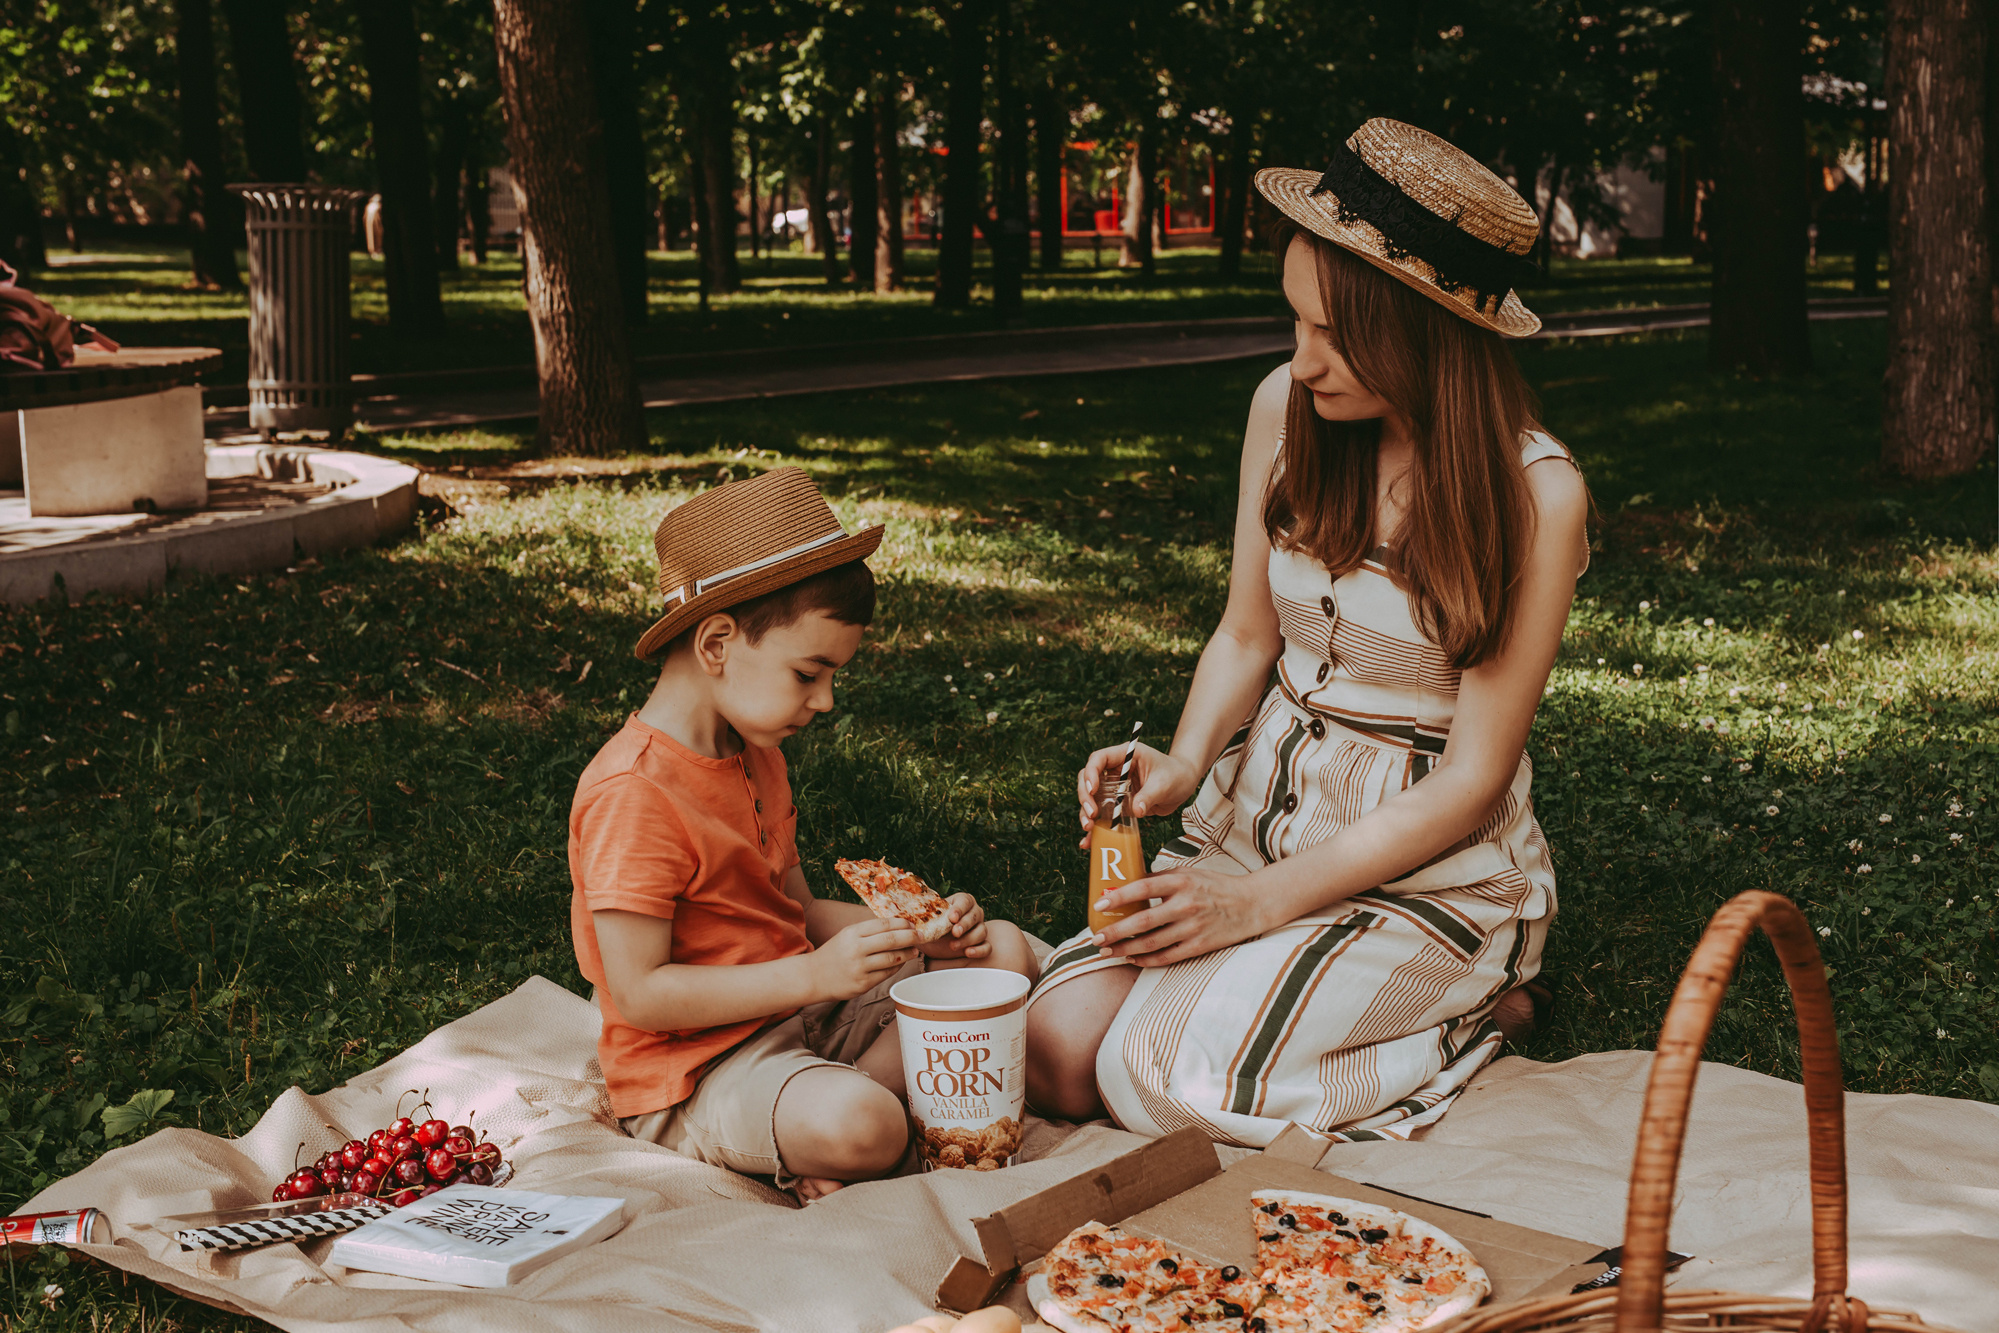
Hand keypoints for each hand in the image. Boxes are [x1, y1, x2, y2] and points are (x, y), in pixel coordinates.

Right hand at [812, 918, 917, 1000]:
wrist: (813, 977)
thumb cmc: (834, 953)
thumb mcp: (847, 935)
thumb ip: (869, 931)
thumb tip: (898, 926)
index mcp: (852, 933)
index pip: (884, 925)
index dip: (903, 924)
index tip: (913, 925)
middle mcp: (856, 949)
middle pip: (892, 940)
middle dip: (911, 937)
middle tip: (922, 936)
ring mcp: (860, 968)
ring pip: (893, 958)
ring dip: (908, 954)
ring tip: (915, 950)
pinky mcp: (863, 984)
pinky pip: (887, 973)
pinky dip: (897, 966)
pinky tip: (901, 962)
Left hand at [920, 893, 991, 959]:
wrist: (934, 947)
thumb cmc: (930, 930)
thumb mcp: (924, 923)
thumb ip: (920, 917)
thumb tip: (905, 914)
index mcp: (961, 902)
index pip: (965, 901)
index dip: (959, 909)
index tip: (951, 917)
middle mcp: (973, 913)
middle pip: (975, 916)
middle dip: (964, 924)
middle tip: (954, 932)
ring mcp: (979, 928)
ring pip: (981, 931)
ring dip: (968, 938)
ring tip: (953, 946)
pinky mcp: (982, 944)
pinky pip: (987, 947)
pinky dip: (979, 950)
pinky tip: (968, 953)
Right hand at [1076, 743, 1200, 847]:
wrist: (1185, 783)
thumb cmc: (1176, 775)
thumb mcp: (1165, 783)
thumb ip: (1149, 795)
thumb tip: (1136, 810)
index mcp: (1124, 756)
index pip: (1099, 759)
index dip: (1091, 773)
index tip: (1093, 789)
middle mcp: (1115, 770)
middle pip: (1088, 779)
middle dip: (1085, 797)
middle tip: (1092, 814)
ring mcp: (1115, 787)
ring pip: (1091, 798)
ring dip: (1086, 813)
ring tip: (1088, 828)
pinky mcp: (1118, 804)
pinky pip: (1102, 814)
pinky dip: (1095, 827)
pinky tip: (1089, 841)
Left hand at [1090, 866, 1262, 966]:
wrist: (1250, 904)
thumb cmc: (1213, 886)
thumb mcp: (1187, 874)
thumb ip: (1159, 878)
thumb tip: (1123, 886)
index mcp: (1181, 881)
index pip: (1143, 887)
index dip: (1119, 897)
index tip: (1099, 904)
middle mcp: (1186, 904)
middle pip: (1143, 921)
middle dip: (1115, 932)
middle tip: (1095, 938)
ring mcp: (1193, 927)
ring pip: (1151, 943)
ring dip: (1125, 949)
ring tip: (1107, 951)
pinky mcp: (1200, 945)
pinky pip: (1167, 956)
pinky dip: (1146, 960)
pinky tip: (1131, 958)